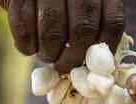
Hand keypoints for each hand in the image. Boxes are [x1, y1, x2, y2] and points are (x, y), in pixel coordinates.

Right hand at [0, 0, 123, 72]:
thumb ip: (93, 23)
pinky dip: (27, 46)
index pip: (111, 23)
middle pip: (82, 30)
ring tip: (47, 55)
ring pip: (52, 32)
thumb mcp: (82, 1)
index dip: (104, 49)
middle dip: (73, 58)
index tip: (93, 63)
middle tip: (64, 66)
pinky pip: (24, 29)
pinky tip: (29, 47)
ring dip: (49, 53)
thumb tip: (100, 64)